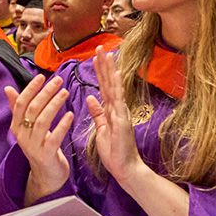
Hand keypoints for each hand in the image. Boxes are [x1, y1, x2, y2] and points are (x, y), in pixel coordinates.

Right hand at [6, 75, 74, 204]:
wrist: (46, 176)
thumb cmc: (39, 146)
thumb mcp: (27, 128)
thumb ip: (18, 108)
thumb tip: (7, 88)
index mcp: (16, 127)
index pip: (20, 104)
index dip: (30, 89)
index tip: (41, 76)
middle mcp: (22, 136)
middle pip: (32, 110)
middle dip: (45, 93)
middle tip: (58, 80)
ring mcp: (33, 147)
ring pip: (42, 121)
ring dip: (54, 105)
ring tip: (65, 92)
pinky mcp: (46, 156)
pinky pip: (54, 138)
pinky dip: (62, 125)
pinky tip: (71, 114)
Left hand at [85, 48, 148, 191]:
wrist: (124, 169)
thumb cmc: (114, 151)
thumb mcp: (101, 129)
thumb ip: (97, 113)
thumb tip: (90, 97)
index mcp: (110, 110)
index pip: (103, 86)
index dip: (99, 71)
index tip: (95, 56)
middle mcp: (117, 108)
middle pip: (109, 82)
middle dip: (104, 65)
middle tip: (100, 47)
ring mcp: (121, 113)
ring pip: (114, 87)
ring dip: (110, 70)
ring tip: (107, 54)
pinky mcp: (122, 120)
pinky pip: (118, 101)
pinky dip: (117, 87)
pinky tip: (115, 75)